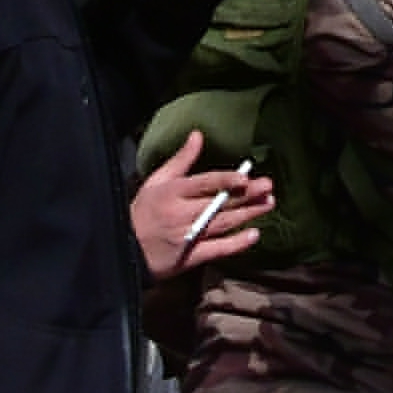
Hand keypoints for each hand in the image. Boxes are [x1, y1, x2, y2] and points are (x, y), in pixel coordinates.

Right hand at [132, 137, 270, 283]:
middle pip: (219, 204)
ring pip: (223, 224)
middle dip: (246, 195)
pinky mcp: (190, 257)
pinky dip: (236, 244)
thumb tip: (198, 135)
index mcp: (172, 193)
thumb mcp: (156, 181)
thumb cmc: (143, 211)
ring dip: (247, 214)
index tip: (245, 176)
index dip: (225, 180)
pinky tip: (254, 235)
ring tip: (268, 203)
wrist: (125, 249)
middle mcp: (181, 214)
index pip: (203, 184)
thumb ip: (181, 160)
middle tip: (268, 187)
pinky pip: (218, 249)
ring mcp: (187, 236)